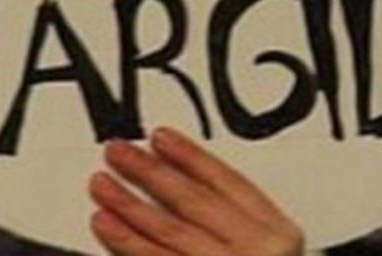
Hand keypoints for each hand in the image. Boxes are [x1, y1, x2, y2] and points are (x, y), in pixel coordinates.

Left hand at [88, 128, 303, 255]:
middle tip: (119, 152)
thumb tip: (183, 181)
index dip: (191, 157)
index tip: (161, 138)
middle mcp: (256, 252)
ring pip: (170, 230)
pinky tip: (105, 224)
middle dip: (151, 173)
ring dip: (130, 204)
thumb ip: (239, 224)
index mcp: (279, 234)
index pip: (229, 183)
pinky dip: (127, 243)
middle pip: (194, 202)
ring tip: (102, 184)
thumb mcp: (274, 253)